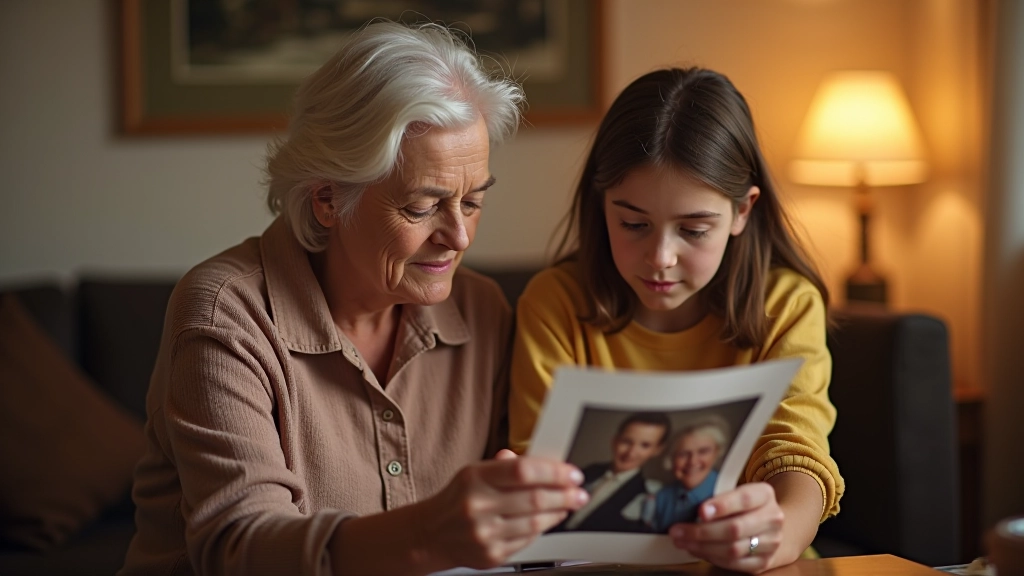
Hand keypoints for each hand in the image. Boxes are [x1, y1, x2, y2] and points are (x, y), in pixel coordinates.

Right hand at [414, 449, 588, 569]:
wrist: (431, 534)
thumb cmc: (457, 499)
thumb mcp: (473, 472)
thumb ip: (506, 467)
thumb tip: (541, 461)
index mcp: (474, 478)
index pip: (522, 471)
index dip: (554, 471)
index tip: (572, 473)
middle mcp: (478, 506)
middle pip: (535, 498)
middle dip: (565, 494)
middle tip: (579, 492)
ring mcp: (484, 533)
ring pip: (535, 522)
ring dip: (559, 512)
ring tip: (569, 504)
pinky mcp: (491, 555)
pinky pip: (527, 541)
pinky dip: (543, 530)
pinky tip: (549, 520)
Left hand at [668, 482, 784, 573]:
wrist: (769, 526)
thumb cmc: (744, 506)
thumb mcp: (735, 492)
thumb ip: (717, 497)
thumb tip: (686, 506)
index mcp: (764, 494)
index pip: (744, 499)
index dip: (722, 505)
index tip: (700, 511)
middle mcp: (772, 518)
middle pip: (735, 528)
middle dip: (702, 532)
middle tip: (677, 531)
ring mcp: (771, 542)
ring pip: (733, 549)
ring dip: (702, 547)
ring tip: (682, 542)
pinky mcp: (764, 561)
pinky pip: (735, 563)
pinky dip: (712, 558)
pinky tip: (697, 551)